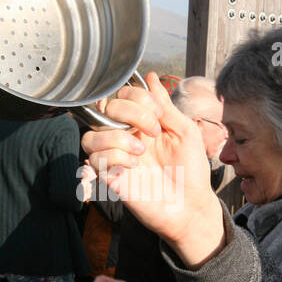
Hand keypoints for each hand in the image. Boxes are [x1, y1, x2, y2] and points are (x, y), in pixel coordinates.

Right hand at [81, 72, 225, 267]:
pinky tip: (134, 166)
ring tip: (141, 151)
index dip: (137, 98)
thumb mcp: (185, 130)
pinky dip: (114, 158)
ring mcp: (116, 158)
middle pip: (104, 109)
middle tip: (153, 131)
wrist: (191, 205)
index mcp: (141, 123)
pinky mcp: (111, 179)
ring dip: (117, 137)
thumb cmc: (191, 170)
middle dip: (130, 113)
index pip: (122, 96)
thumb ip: (165, 105)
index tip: (159, 114)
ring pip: (90, 136)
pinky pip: (95, 160)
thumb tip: (150, 76)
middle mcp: (125, 137)